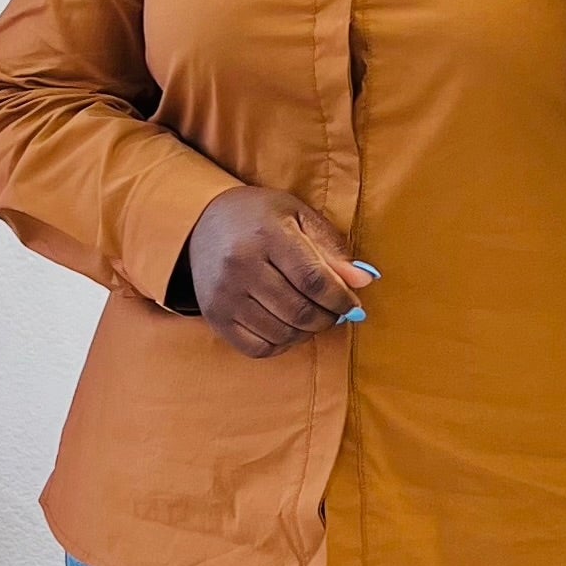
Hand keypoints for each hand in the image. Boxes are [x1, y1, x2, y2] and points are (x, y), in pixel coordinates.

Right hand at [186, 185, 372, 359]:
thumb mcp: (298, 217)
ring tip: (311, 315)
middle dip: (327, 318)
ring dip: (307, 332)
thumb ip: (332, 248)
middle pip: (301, 312)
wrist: (200, 223)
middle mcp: (240, 265)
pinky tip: (286, 326)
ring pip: (283, 334)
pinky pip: (258, 348)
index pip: (314, 281)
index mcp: (267, 235)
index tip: (353, 304)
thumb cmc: (259, 218)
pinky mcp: (215, 317)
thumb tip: (365, 281)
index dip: (341, 299)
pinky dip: (282, 344)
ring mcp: (224, 294)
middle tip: (334, 311)